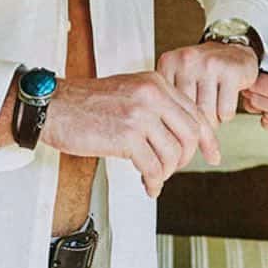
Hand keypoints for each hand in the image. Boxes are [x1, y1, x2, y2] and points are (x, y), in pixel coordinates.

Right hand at [41, 71, 220, 196]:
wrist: (54, 106)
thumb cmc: (86, 103)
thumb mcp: (129, 91)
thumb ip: (156, 106)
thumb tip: (179, 135)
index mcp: (155, 82)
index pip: (195, 112)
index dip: (207, 139)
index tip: (213, 155)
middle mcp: (151, 95)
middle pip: (190, 134)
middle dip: (186, 158)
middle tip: (173, 169)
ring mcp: (140, 115)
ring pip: (173, 154)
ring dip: (166, 172)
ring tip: (154, 177)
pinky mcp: (126, 137)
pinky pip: (153, 167)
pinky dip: (154, 182)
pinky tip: (148, 186)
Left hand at [156, 41, 259, 124]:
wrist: (235, 54)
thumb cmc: (204, 72)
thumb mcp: (178, 79)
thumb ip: (166, 100)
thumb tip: (164, 137)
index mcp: (169, 62)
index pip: (168, 107)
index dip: (178, 119)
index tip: (185, 119)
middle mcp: (186, 60)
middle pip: (187, 112)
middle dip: (197, 122)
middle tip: (203, 114)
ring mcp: (209, 64)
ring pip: (207, 114)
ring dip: (213, 120)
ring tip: (213, 107)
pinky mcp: (230, 71)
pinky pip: (225, 112)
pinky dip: (227, 115)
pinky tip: (225, 101)